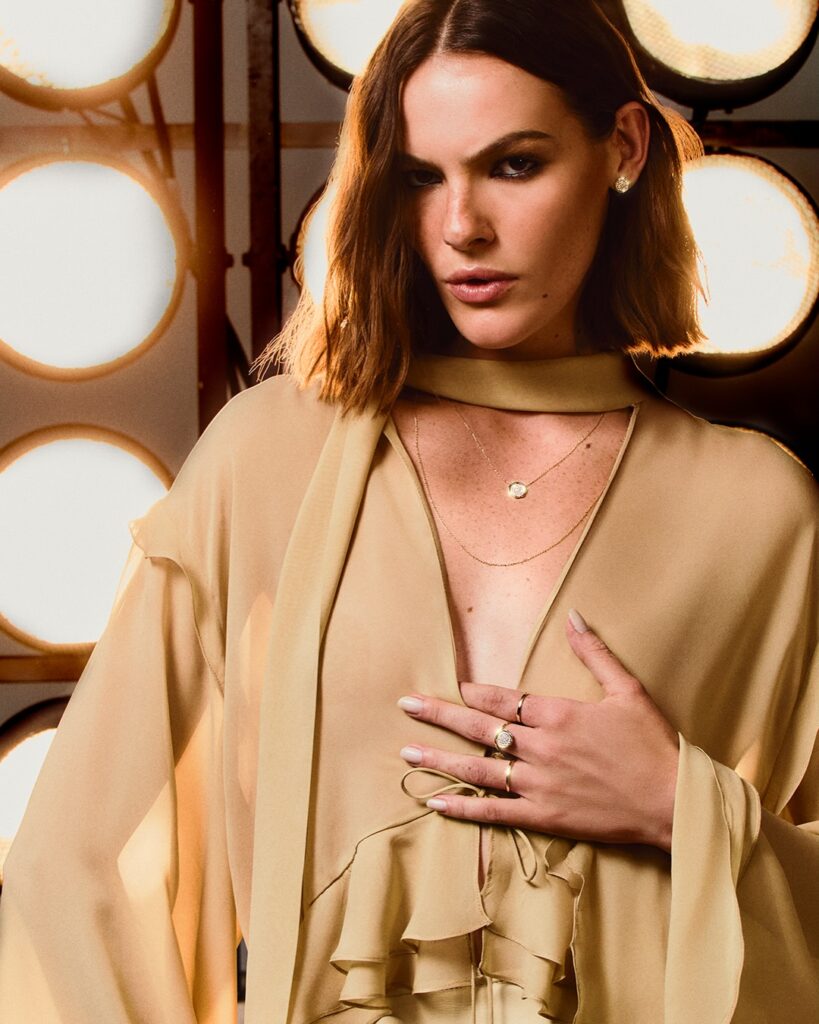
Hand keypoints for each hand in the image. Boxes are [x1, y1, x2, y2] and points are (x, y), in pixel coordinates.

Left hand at [398, 609, 678, 851]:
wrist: (672, 801)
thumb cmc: (652, 744)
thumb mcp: (627, 689)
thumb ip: (594, 652)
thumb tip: (573, 614)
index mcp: (558, 714)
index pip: (504, 699)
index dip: (476, 693)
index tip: (456, 686)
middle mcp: (541, 747)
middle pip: (480, 728)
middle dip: (439, 714)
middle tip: (405, 705)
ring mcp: (539, 784)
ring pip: (478, 769)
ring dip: (440, 759)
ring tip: (407, 750)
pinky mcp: (544, 816)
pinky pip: (494, 813)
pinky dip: (463, 808)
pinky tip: (435, 802)